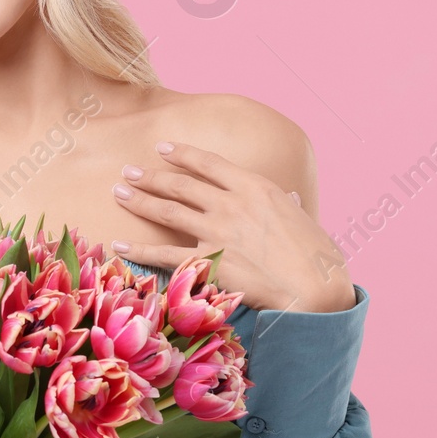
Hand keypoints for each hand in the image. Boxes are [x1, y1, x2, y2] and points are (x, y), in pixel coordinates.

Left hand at [110, 139, 354, 312]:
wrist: (314, 289)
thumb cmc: (317, 256)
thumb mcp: (303, 218)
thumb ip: (287, 204)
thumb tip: (288, 197)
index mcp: (255, 187)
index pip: (209, 164)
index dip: (183, 154)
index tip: (163, 148)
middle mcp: (231, 204)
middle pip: (181, 184)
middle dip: (151, 176)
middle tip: (129, 171)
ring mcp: (217, 232)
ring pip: (167, 211)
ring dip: (140, 200)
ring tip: (119, 192)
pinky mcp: (207, 262)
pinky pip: (164, 254)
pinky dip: (139, 250)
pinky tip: (119, 244)